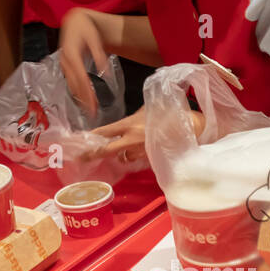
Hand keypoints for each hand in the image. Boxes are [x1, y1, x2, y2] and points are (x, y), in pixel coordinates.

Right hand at [59, 8, 110, 119]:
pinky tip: (83, 99)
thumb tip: (105, 72)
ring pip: (71, 85)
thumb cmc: (85, 28)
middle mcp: (65, 61)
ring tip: (89, 110)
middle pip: (75, 85)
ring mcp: (64, 64)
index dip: (87, 93)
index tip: (93, 105)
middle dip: (84, 99)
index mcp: (72, 55)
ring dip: (80, 97)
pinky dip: (77, 91)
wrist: (74, 21)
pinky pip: (70, 81)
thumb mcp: (94, 39)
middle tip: (93, 113)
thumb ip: (99, 55)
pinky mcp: (65, 66)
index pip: (80, 78)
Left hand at [91, 108, 206, 163]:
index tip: (79, 142)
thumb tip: (121, 126)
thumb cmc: (168, 113)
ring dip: (122, 154)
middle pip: (107, 149)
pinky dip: (137, 155)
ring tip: (131, 145)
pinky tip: (144, 148)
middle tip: (82, 158)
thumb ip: (132, 119)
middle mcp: (133, 139)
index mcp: (130, 124)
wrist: (190, 126)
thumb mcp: (147, 111)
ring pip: (124, 157)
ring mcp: (141, 151)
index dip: (91, 137)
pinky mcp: (150, 159)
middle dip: (93, 154)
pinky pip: (138, 159)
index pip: (105, 131)